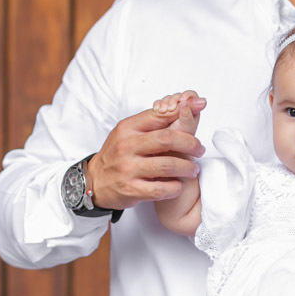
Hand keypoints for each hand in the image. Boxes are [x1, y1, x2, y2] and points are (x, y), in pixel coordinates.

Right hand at [84, 92, 207, 208]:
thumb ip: (153, 122)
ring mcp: (128, 168)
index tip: (199, 107)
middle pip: (167, 139)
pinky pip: (160, 189)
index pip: (159, 115)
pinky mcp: (130, 189)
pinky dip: (175, 187)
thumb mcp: (129, 132)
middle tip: (200, 149)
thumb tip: (183, 106)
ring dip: (187, 168)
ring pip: (167, 165)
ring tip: (193, 170)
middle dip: (190, 143)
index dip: (183, 110)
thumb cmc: (118, 154)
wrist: (94, 181)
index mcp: (128, 128)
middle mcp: (127, 146)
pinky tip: (179, 185)